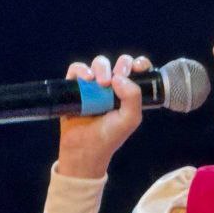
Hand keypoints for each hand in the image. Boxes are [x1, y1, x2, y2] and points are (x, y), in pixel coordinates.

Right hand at [56, 53, 153, 177]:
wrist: (85, 149)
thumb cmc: (109, 136)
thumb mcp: (130, 119)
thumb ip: (133, 97)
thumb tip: (118, 77)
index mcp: (128, 93)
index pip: (137, 70)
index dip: (139, 64)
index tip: (137, 68)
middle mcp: (112, 87)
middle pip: (119, 63)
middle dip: (122, 64)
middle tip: (118, 77)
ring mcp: (93, 86)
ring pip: (99, 63)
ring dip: (102, 67)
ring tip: (101, 83)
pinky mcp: (74, 87)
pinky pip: (77, 69)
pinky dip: (81, 69)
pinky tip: (86, 79)